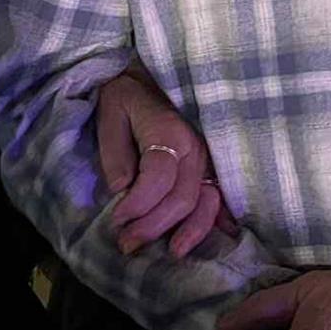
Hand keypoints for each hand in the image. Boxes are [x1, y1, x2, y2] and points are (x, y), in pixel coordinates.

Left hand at [96, 69, 235, 257]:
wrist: (147, 77)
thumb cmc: (125, 99)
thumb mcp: (110, 116)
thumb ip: (115, 154)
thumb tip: (123, 191)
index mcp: (168, 132)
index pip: (158, 179)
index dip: (138, 206)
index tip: (116, 222)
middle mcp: (195, 147)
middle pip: (182, 197)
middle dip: (154, 226)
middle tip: (128, 245)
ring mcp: (208, 158)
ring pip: (206, 201)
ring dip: (190, 231)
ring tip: (172, 252)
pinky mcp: (211, 165)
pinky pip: (219, 196)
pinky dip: (218, 218)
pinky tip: (220, 238)